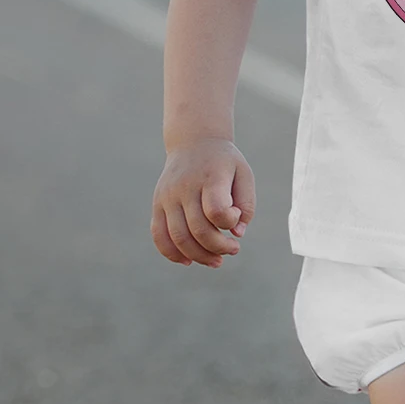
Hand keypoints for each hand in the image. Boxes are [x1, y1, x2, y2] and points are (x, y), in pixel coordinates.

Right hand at [150, 138, 255, 267]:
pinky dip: (172, 253)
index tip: (237, 218)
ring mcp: (168, 196)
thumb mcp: (244, 174)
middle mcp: (185, 187)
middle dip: (218, 247)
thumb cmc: (224, 163)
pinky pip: (159, 235)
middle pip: (198, 229)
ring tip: (216, 260)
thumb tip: (237, 234)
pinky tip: (189, 261)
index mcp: (210, 176)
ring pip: (178, 237)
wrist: (194, 142)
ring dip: (199, 256)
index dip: (229, 222)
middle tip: (233, 250)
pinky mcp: (157, 204)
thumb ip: (247, 204)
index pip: (216, 210)